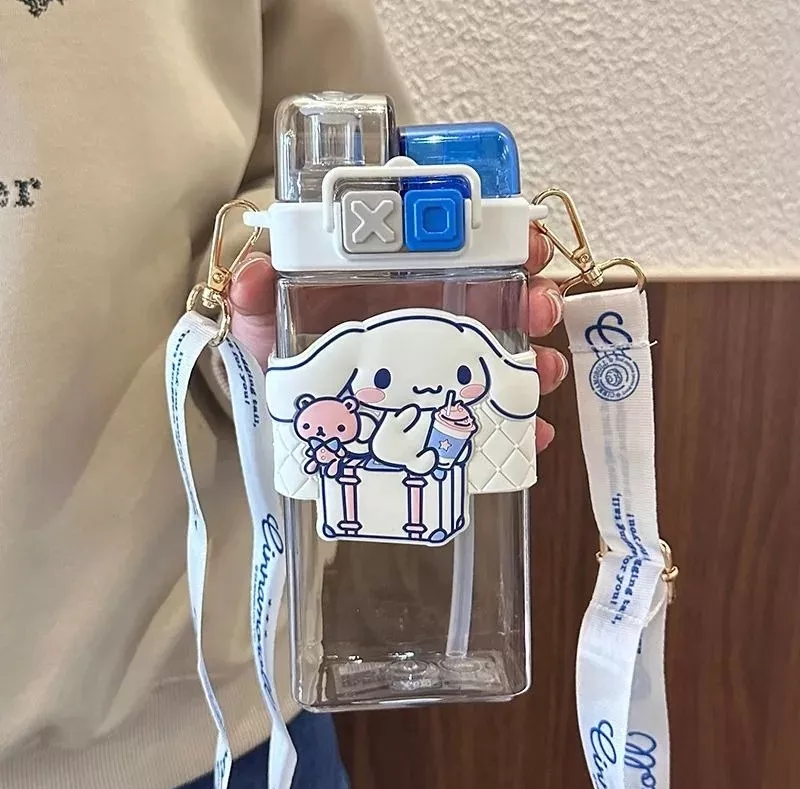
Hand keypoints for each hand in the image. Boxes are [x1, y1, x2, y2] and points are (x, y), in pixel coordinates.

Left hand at [229, 226, 566, 451]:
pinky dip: (521, 423)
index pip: (458, 245)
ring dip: (538, 357)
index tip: (523, 238)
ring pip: (511, 352)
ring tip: (544, 372)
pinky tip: (533, 435)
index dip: (499, 233)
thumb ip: (260, 296)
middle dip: (533, 293)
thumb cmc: (287, 358)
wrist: (294, 420)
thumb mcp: (268, 324)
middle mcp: (433, 317)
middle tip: (538, 306)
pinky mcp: (452, 411)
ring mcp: (448, 366)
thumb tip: (256, 274)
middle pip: (503, 296)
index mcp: (398, 282)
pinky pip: (496, 413)